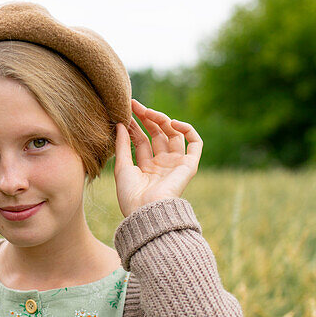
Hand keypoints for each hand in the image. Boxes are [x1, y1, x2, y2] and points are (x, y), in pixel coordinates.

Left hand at [114, 98, 201, 217]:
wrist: (146, 211)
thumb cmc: (131, 195)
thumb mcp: (122, 167)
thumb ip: (122, 145)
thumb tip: (120, 123)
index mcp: (146, 168)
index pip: (141, 140)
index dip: (134, 125)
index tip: (125, 112)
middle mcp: (162, 165)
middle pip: (157, 135)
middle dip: (147, 119)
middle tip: (135, 105)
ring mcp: (176, 164)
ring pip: (173, 135)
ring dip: (162, 120)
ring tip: (149, 112)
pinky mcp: (189, 165)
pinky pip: (195, 144)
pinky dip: (188, 130)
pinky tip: (173, 123)